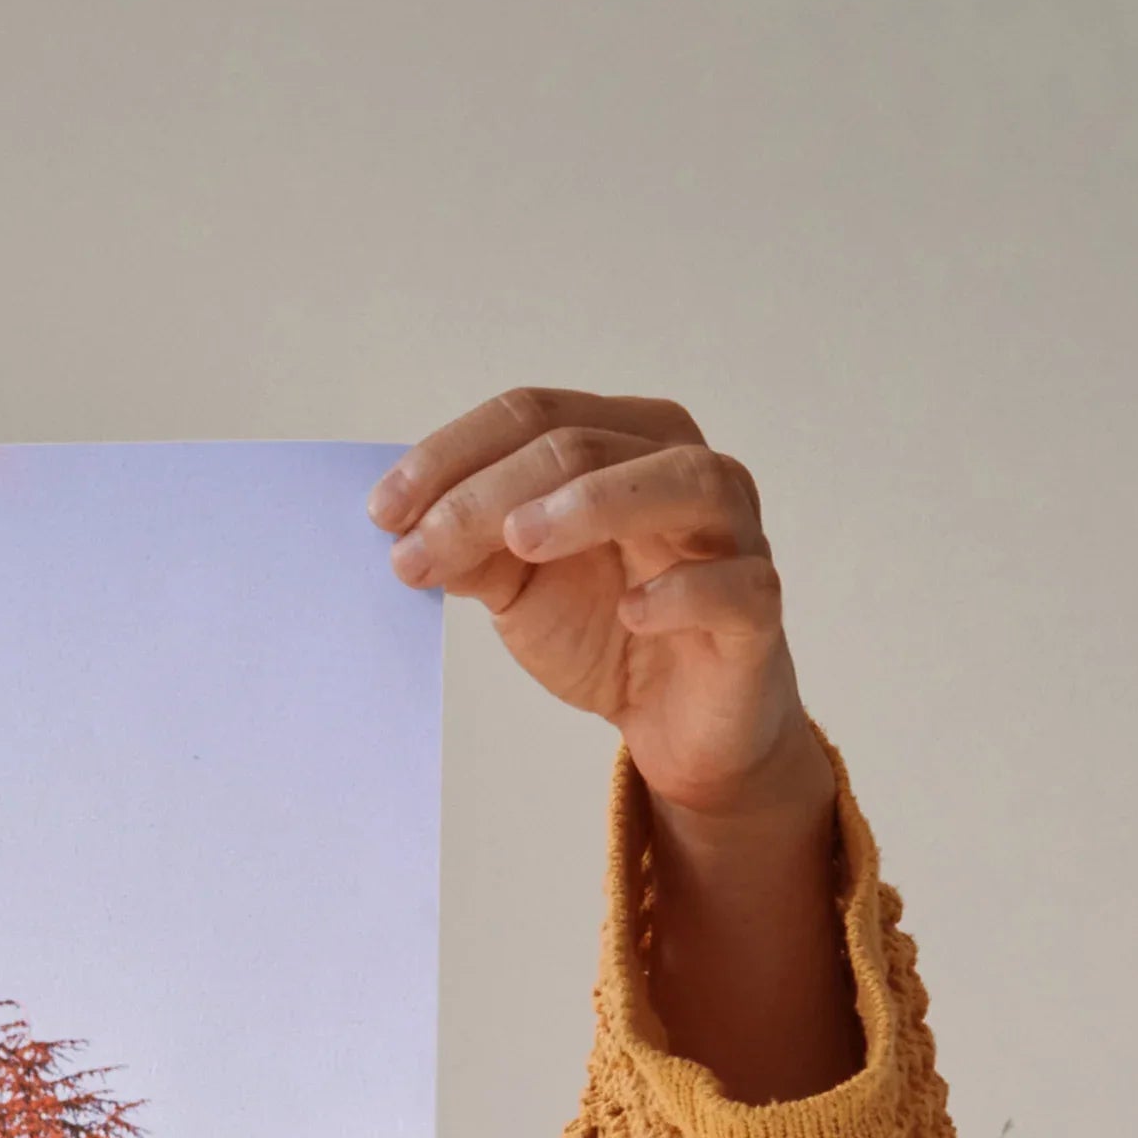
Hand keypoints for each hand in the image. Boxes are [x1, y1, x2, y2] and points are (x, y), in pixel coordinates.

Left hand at [374, 388, 857, 1096]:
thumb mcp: (519, 586)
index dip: (452, 455)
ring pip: (680, 482)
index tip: (381, 512)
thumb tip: (405, 529)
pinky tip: (632, 611)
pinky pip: (733, 585)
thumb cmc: (606, 629)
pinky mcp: (756, 609)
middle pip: (585, 445)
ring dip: (594, 503)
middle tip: (418, 548)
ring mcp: (732, 534)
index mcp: (623, 443)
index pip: (534, 415)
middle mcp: (684, 469)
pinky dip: (682, 591)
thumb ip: (472, 549)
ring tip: (520, 540)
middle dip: (489, 493)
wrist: (677, 722)